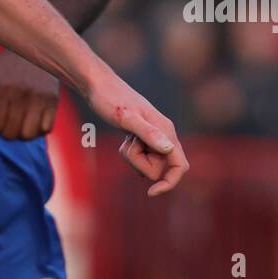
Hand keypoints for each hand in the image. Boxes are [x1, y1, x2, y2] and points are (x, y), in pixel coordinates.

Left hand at [0, 51, 59, 139]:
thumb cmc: (5, 67)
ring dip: (22, 134)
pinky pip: (46, 129)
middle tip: (8, 121)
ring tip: (20, 124)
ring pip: (29, 135)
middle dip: (6, 132)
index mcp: (1, 88)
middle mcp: (21, 93)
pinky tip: (34, 120)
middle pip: (11, 133)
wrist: (34, 47)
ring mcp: (39, 97)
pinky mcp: (54, 100)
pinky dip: (39, 130)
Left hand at [86, 68, 188, 196]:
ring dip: (132, 158)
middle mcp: (164, 134)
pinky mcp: (143, 137)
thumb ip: (148, 133)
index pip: (180, 166)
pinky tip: (123, 139)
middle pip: (159, 168)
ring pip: (148, 163)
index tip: (151, 193)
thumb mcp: (126, 118)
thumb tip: (169, 149)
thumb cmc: (110, 99)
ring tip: (124, 139)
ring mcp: (154, 136)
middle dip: (140, 163)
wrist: (98, 85)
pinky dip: (129, 153)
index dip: (170, 183)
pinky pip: (140, 157)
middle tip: (126, 144)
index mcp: (166, 131)